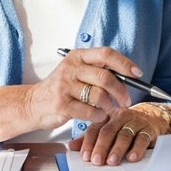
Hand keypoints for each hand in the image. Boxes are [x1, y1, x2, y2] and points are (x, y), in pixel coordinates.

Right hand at [25, 47, 139, 132]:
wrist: (33, 104)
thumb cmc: (61, 89)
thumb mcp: (75, 72)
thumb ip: (97, 70)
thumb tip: (128, 76)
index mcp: (77, 56)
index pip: (106, 54)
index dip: (125, 64)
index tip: (137, 74)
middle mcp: (70, 68)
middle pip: (106, 77)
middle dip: (121, 91)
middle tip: (126, 100)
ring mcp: (65, 86)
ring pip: (99, 95)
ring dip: (110, 106)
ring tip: (109, 109)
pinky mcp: (62, 104)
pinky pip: (90, 111)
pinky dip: (99, 116)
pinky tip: (97, 116)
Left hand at [71, 106, 165, 165]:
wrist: (154, 118)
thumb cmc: (127, 126)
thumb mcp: (108, 130)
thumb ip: (90, 138)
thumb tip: (71, 147)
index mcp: (108, 116)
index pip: (95, 128)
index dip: (89, 142)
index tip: (84, 156)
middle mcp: (121, 117)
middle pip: (108, 131)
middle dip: (101, 146)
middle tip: (97, 161)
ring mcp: (136, 122)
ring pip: (125, 135)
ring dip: (117, 149)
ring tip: (112, 161)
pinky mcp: (149, 129)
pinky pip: (143, 138)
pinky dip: (138, 148)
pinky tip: (132, 157)